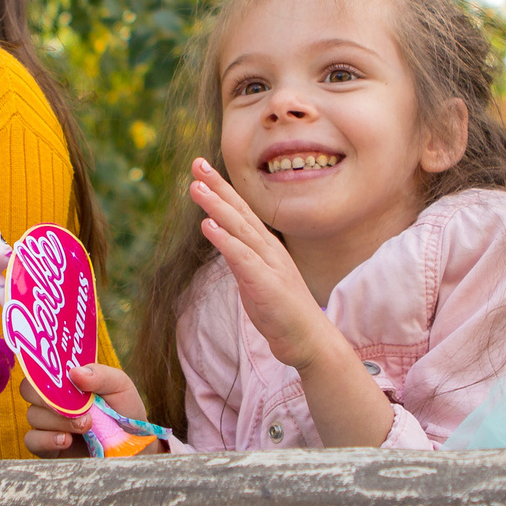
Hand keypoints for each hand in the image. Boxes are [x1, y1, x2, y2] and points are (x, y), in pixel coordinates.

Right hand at [23, 363, 145, 457]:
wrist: (133, 444)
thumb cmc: (123, 410)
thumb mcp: (119, 386)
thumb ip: (100, 375)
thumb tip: (74, 372)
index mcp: (64, 381)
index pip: (40, 370)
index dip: (42, 372)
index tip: (61, 380)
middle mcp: (51, 400)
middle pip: (29, 391)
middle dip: (50, 398)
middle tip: (79, 409)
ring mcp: (47, 424)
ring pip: (34, 416)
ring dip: (59, 421)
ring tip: (87, 426)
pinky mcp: (47, 447)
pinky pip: (32, 440)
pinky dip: (47, 439)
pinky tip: (66, 440)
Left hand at [188, 158, 348, 370]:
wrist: (309, 341)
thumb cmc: (282, 313)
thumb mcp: (256, 280)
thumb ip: (241, 260)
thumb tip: (224, 244)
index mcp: (266, 249)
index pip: (242, 212)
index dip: (222, 190)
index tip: (202, 170)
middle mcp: (269, 251)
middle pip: (240, 212)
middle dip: (218, 187)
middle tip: (196, 163)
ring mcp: (270, 266)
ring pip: (240, 229)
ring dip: (217, 207)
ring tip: (196, 187)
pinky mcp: (267, 285)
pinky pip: (242, 258)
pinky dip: (225, 240)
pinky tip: (208, 226)